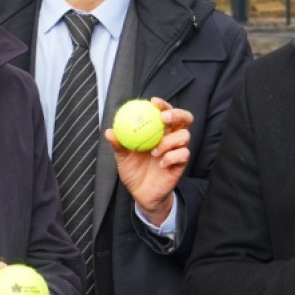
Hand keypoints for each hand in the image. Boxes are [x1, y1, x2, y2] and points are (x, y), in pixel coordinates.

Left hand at [106, 97, 190, 225]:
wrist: (141, 193)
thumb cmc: (133, 170)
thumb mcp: (122, 156)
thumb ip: (118, 144)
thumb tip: (109, 131)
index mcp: (158, 131)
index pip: (166, 112)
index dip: (162, 104)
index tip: (153, 102)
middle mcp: (171, 137)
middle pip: (185, 119)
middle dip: (177, 114)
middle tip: (163, 118)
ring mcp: (177, 150)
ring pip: (184, 136)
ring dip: (169, 141)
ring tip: (155, 151)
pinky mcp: (182, 163)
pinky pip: (183, 154)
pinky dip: (171, 157)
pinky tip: (160, 164)